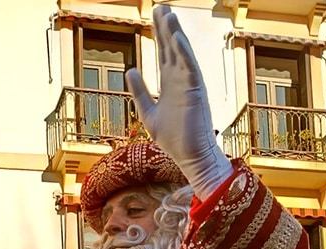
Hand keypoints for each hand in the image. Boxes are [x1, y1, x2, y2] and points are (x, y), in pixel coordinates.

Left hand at [125, 6, 233, 198]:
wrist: (189, 157)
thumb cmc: (173, 138)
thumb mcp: (148, 113)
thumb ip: (140, 92)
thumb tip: (130, 70)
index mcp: (169, 83)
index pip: (163, 52)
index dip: (159, 33)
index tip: (155, 15)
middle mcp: (180, 79)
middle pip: (172, 47)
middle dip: (165, 26)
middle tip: (160, 6)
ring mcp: (189, 84)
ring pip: (181, 53)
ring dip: (174, 33)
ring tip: (168, 13)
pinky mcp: (195, 91)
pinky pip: (189, 67)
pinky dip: (184, 51)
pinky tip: (177, 36)